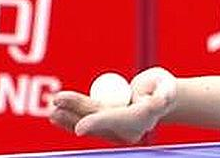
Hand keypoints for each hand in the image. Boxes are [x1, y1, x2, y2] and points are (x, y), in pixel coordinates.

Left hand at [50, 67, 176, 143]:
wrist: (161, 98)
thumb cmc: (163, 89)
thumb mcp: (166, 88)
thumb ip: (164, 94)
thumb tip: (160, 101)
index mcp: (143, 118)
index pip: (118, 120)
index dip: (99, 122)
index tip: (80, 127)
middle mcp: (128, 130)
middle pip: (100, 119)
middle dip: (78, 112)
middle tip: (58, 102)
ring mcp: (117, 131)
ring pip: (91, 121)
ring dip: (70, 116)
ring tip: (53, 108)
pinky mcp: (107, 127)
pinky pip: (88, 123)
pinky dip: (71, 119)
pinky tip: (57, 116)